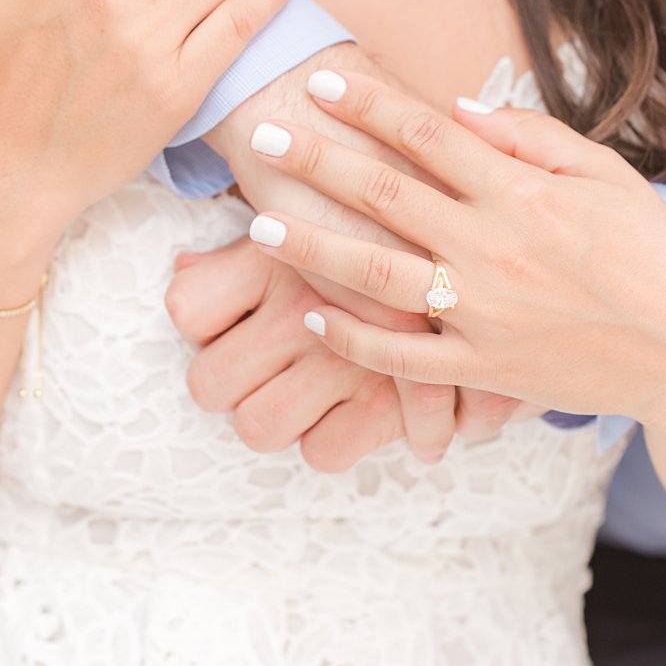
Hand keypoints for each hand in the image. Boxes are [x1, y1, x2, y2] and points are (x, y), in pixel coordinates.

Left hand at [166, 238, 431, 468]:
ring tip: (311, 394)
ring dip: (280, 417)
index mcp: (275, 255)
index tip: (233, 321)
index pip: (186, 309)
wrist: (482, 225)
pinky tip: (356, 412)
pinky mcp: (385, 402)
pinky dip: (338, 439)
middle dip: (235, 383)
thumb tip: (183, 269)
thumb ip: (238, 252)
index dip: (206, 324)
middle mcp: (299, 306)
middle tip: (270, 370)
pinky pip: (325, 452)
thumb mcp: (310, 213)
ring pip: (257, 426)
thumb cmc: (387, 220)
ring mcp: (338, 358)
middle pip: (208, 384)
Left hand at [239, 69, 665, 427]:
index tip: (321, 83)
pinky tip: (314, 316)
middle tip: (263, 135)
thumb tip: (456, 108)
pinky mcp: (483, 369)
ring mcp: (484, 313)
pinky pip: (403, 357)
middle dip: (316, 160)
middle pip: (384, 194)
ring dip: (312, 247)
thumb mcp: (606, 174)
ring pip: (377, 275)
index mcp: (523, 191)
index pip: (426, 134)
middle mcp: (494, 248)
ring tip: (260, 225)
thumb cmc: (653, 253)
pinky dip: (355, 339)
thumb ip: (531, 136)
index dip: (367, 104)